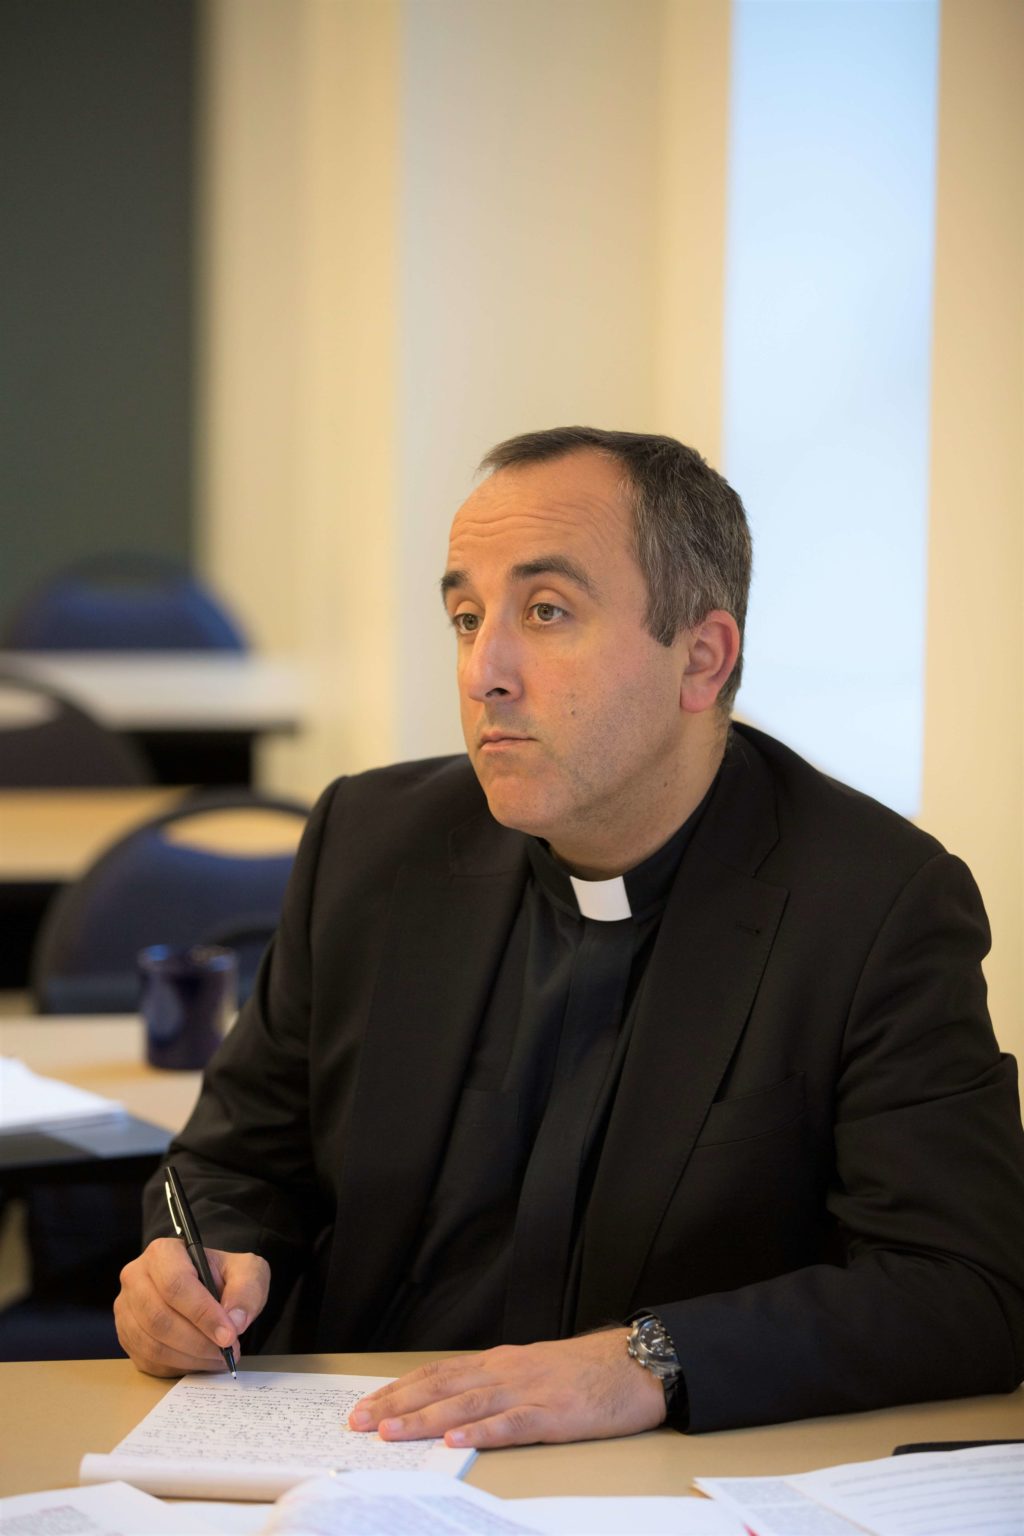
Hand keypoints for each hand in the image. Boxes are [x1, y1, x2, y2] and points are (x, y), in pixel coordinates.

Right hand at [114, 1237, 269, 1377]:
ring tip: (218, 1357)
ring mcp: (126, 1309)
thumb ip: (247, 1290)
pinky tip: (200, 1360)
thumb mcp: (247, 1270)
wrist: (205, 1286)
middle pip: (159, 1318)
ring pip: (152, 1344)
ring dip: (190, 1358)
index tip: (229, 1335)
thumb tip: (235, 1322)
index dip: (203, 1314)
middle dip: (198, 1342)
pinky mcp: (126, 1336)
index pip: (176, 1284)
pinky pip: (148, 1361)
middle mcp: (136, 1277)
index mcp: (163, 1253)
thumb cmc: (222, 1275)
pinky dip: (178, 1367)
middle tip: (226, 1351)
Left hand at [348, 1330, 666, 1447]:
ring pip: (466, 1405)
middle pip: (440, 1386)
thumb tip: (459, 1407)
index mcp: (500, 1362)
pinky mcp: (555, 1414)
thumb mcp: (534, 1370)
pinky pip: (512, 1424)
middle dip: (396, 1404)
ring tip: (390, 1432)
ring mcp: (529, 1391)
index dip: (399, 1389)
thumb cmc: (587, 1371)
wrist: (638, 1362)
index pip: (437, 1373)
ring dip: (424, 1419)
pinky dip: (482, 1432)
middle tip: (356, 1422)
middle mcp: (506, 1371)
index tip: (366, 1405)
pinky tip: (456, 1441)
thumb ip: (498, 1385)